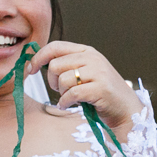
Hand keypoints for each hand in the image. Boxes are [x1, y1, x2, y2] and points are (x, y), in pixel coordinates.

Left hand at [27, 41, 141, 129]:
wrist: (126, 110)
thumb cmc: (101, 94)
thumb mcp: (85, 73)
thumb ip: (68, 65)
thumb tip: (37, 62)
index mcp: (87, 51)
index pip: (56, 46)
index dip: (39, 57)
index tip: (30, 69)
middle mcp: (93, 58)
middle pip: (55, 65)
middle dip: (52, 81)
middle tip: (61, 91)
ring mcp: (98, 73)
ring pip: (62, 80)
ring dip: (61, 93)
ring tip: (69, 99)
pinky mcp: (100, 89)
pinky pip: (71, 94)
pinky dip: (65, 102)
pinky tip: (68, 106)